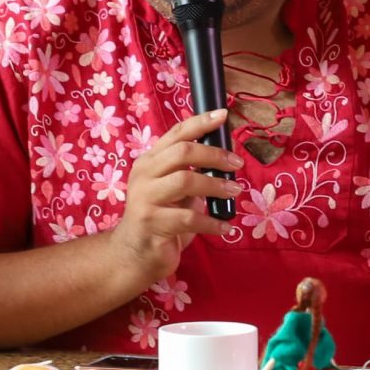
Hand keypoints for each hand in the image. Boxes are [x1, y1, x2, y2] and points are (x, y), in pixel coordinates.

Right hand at [107, 109, 241, 288]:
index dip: (201, 122)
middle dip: (214, 155)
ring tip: (234, 193)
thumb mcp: (171, 190)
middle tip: (236, 165)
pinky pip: (189, 218)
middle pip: (182, 153)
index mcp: (150, 162)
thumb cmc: (159, 218)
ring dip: (216, 186)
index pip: (176, 133)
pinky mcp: (152, 223)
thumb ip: (189, 172)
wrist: (133, 254)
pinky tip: (224, 226)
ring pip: (186, 181)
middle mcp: (144, 175)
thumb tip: (225, 159)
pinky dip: (212, 222)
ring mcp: (145, 199)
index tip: (223, 115)